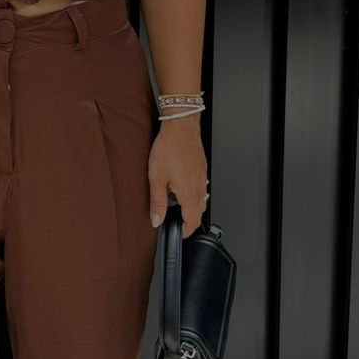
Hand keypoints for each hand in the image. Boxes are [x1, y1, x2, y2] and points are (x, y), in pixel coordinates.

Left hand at [148, 117, 207, 239]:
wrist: (181, 125)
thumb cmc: (169, 148)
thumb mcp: (156, 178)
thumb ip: (157, 201)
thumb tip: (156, 220)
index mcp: (189, 193)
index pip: (193, 220)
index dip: (186, 230)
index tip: (178, 232)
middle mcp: (199, 187)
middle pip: (199, 211)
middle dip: (188, 219)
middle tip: (175, 219)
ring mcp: (202, 177)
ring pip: (200, 198)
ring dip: (190, 204)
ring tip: (174, 200)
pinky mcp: (201, 167)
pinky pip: (200, 186)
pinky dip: (192, 191)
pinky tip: (179, 183)